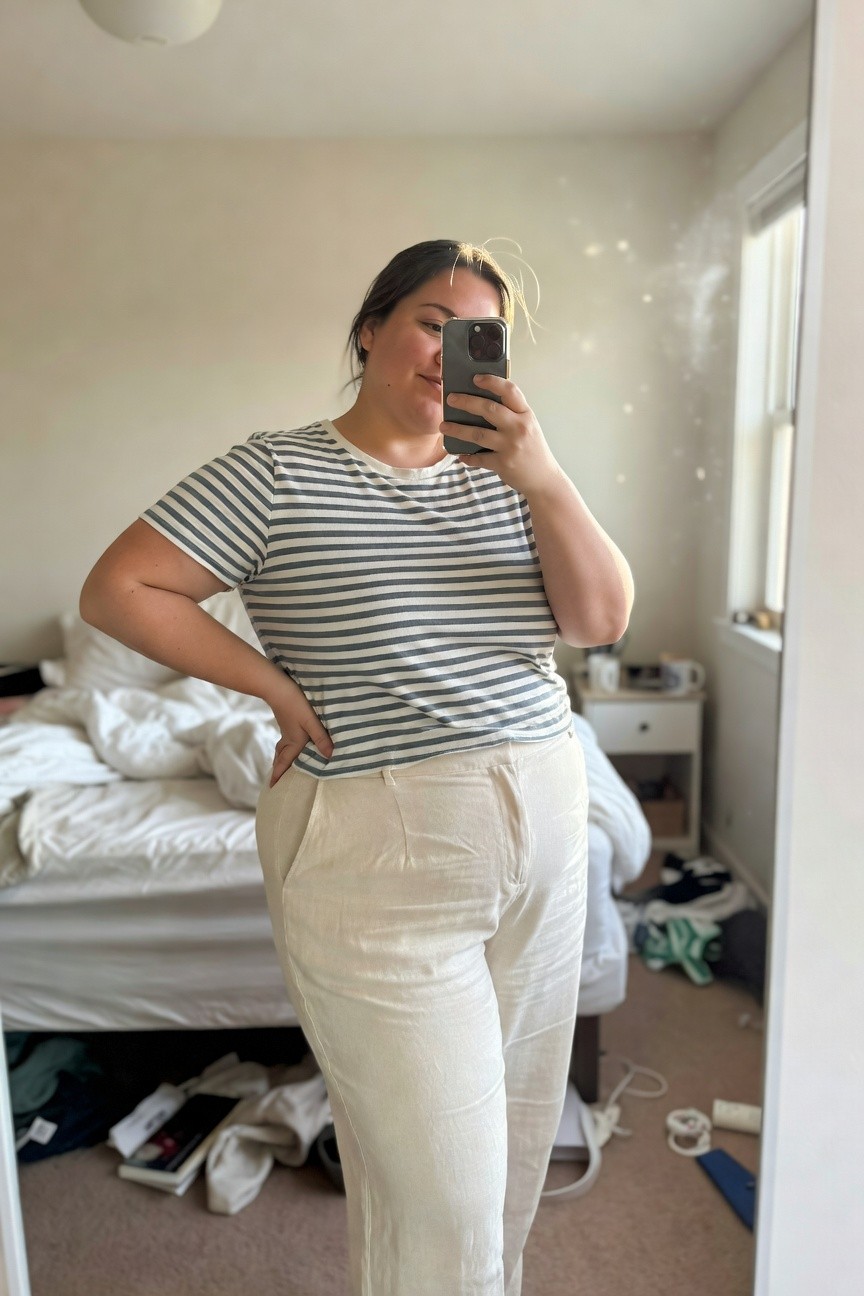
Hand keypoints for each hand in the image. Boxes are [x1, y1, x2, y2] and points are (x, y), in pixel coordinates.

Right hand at [266, 676, 332, 785]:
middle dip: (278, 768)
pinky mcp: (287, 720)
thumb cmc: (296, 705)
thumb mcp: (311, 722)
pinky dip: (285, 745)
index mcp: (293, 742)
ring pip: (282, 748)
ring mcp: (286, 729)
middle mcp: (288, 738)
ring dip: (281, 757)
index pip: (284, 763)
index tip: (271, 787)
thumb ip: (321, 739)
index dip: (278, 775)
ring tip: (281, 762)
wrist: (278, 688)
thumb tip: (330, 757)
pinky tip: (291, 740)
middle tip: (275, 778)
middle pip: (280, 757)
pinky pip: (285, 739)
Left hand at [441, 375, 563, 496]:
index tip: (476, 378)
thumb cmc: (533, 449)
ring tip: (443, 426)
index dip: (492, 382)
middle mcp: (519, 428)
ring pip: (478, 433)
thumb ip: (512, 414)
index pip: (510, 391)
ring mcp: (510, 446)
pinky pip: (479, 458)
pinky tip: (459, 454)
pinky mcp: (503, 464)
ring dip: (457, 429)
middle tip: (450, 399)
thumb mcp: (529, 426)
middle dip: (466, 402)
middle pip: (489, 409)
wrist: (544, 479)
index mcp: (526, 415)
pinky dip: (467, 457)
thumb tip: (482, 403)